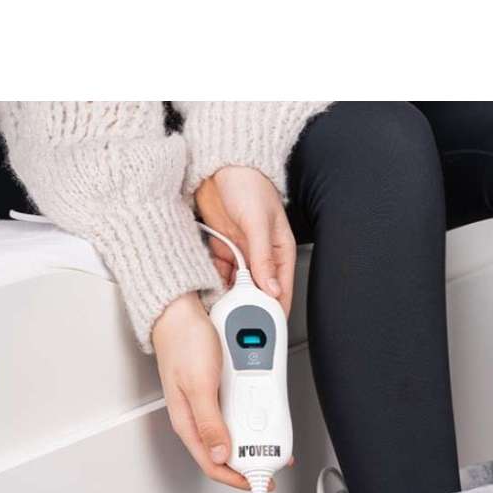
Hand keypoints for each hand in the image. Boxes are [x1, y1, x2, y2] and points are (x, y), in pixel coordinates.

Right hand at [152, 291, 266, 491]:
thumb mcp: (199, 385)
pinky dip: (254, 408)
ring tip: (274, 430)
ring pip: (237, 428)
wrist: (181, 309)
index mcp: (188, 423)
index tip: (262, 481)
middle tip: (276, 456)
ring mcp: (210, 402)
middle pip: (229, 451)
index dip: (239, 479)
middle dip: (254, 457)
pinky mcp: (219, 388)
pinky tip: (264, 403)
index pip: (214, 465)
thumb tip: (221, 454)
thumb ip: (210, 422)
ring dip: (256, 431)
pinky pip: (240, 406)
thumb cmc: (183, 341)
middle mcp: (198, 417)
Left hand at [194, 166, 296, 316]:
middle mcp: (263, 257)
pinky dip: (216, 285)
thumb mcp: (258, 222)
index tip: (265, 326)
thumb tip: (271, 288)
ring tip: (222, 310)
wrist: (218, 166)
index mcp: (280, 251)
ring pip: (238, 288)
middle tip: (239, 321)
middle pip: (259, 293)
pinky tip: (211, 292)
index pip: (281, 290)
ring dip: (231, 298)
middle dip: (250, 308)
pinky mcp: (224, 251)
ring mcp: (242, 255)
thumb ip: (263, 258)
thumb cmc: (248, 183)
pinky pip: (220, 276)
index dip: (274, 310)